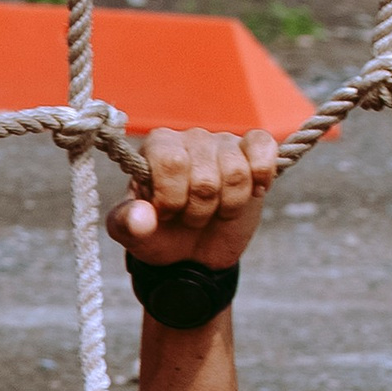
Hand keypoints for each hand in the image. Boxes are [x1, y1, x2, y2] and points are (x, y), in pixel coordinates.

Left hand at [105, 124, 277, 268]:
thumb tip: (142, 216)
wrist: (193, 252)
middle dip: (200, 210)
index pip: (170, 162)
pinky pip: (263, 146)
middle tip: (191, 217)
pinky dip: (261, 173)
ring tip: (215, 210)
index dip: (172, 198)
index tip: (166, 213)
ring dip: (228, 205)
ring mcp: (223, 142)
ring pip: (236, 172)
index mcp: (157, 148)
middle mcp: (189, 138)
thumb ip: (128, 225)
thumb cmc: (162, 235)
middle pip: (205, 177)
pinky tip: (253, 192)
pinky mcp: (252, 151)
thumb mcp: (135, 236)